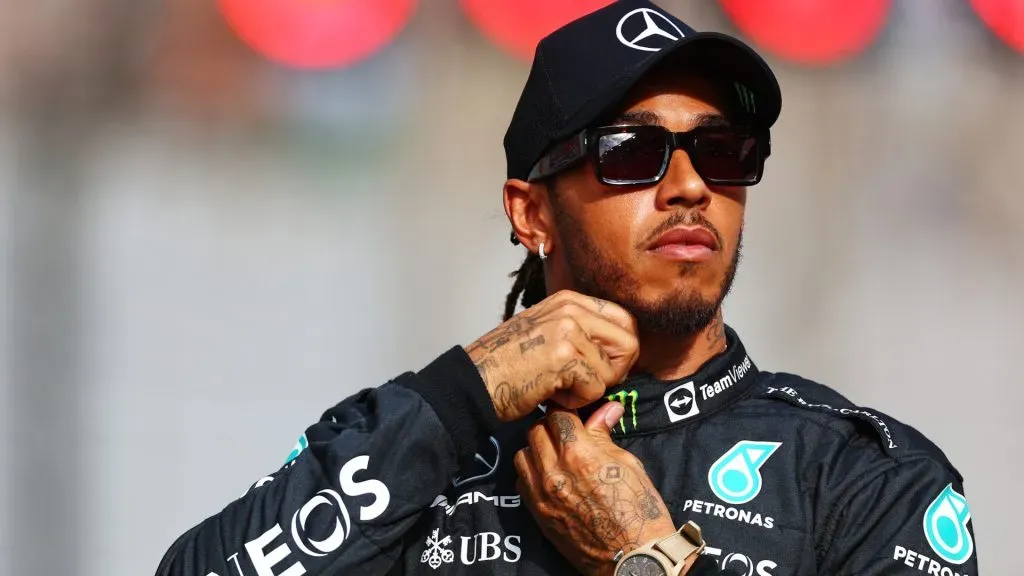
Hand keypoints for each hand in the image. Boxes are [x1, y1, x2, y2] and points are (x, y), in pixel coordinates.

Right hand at [466, 290, 638, 422]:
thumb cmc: (509, 365)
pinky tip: (552, 395)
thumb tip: (622, 349)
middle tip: (585, 383)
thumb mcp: (548, 330)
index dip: (622, 350)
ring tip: (560, 388)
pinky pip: (595, 389)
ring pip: (613, 371)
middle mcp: (571, 309)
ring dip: (590, 390)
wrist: (474, 381)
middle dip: (614, 372)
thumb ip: (582, 331)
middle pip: (629, 343)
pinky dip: (576, 402)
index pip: (625, 320)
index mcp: (569, 300)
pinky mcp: (564, 358)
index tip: (602, 368)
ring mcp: (567, 331)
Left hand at [514, 403, 676, 575]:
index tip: (572, 414)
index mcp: (579, 453)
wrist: (632, 556)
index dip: (567, 410)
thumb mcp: (628, 464)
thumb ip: (605, 436)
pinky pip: (521, 481)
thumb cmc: (638, 510)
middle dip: (550, 426)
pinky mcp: (537, 513)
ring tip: (554, 454)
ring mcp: (541, 494)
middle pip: (535, 430)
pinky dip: (530, 473)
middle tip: (565, 432)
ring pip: (522, 453)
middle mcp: (554, 470)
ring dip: (536, 449)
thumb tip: (606, 409)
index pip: (558, 414)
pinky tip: (548, 476)